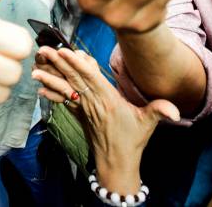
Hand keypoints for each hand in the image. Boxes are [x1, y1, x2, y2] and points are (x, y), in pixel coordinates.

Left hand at [32, 47, 178, 193]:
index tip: (64, 51)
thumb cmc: (132, 140)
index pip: (90, 78)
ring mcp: (84, 110)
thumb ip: (160, 111)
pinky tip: (39, 87)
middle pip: (73, 79)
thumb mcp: (148, 124)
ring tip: (35, 67)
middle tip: (43, 49)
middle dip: (58, 63)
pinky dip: (52, 93)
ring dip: (50, 77)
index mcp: (108, 101)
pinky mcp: (80, 115)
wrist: (117, 162)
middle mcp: (93, 103)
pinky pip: (64, 100)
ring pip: (65, 88)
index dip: (77, 63)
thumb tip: (176, 110)